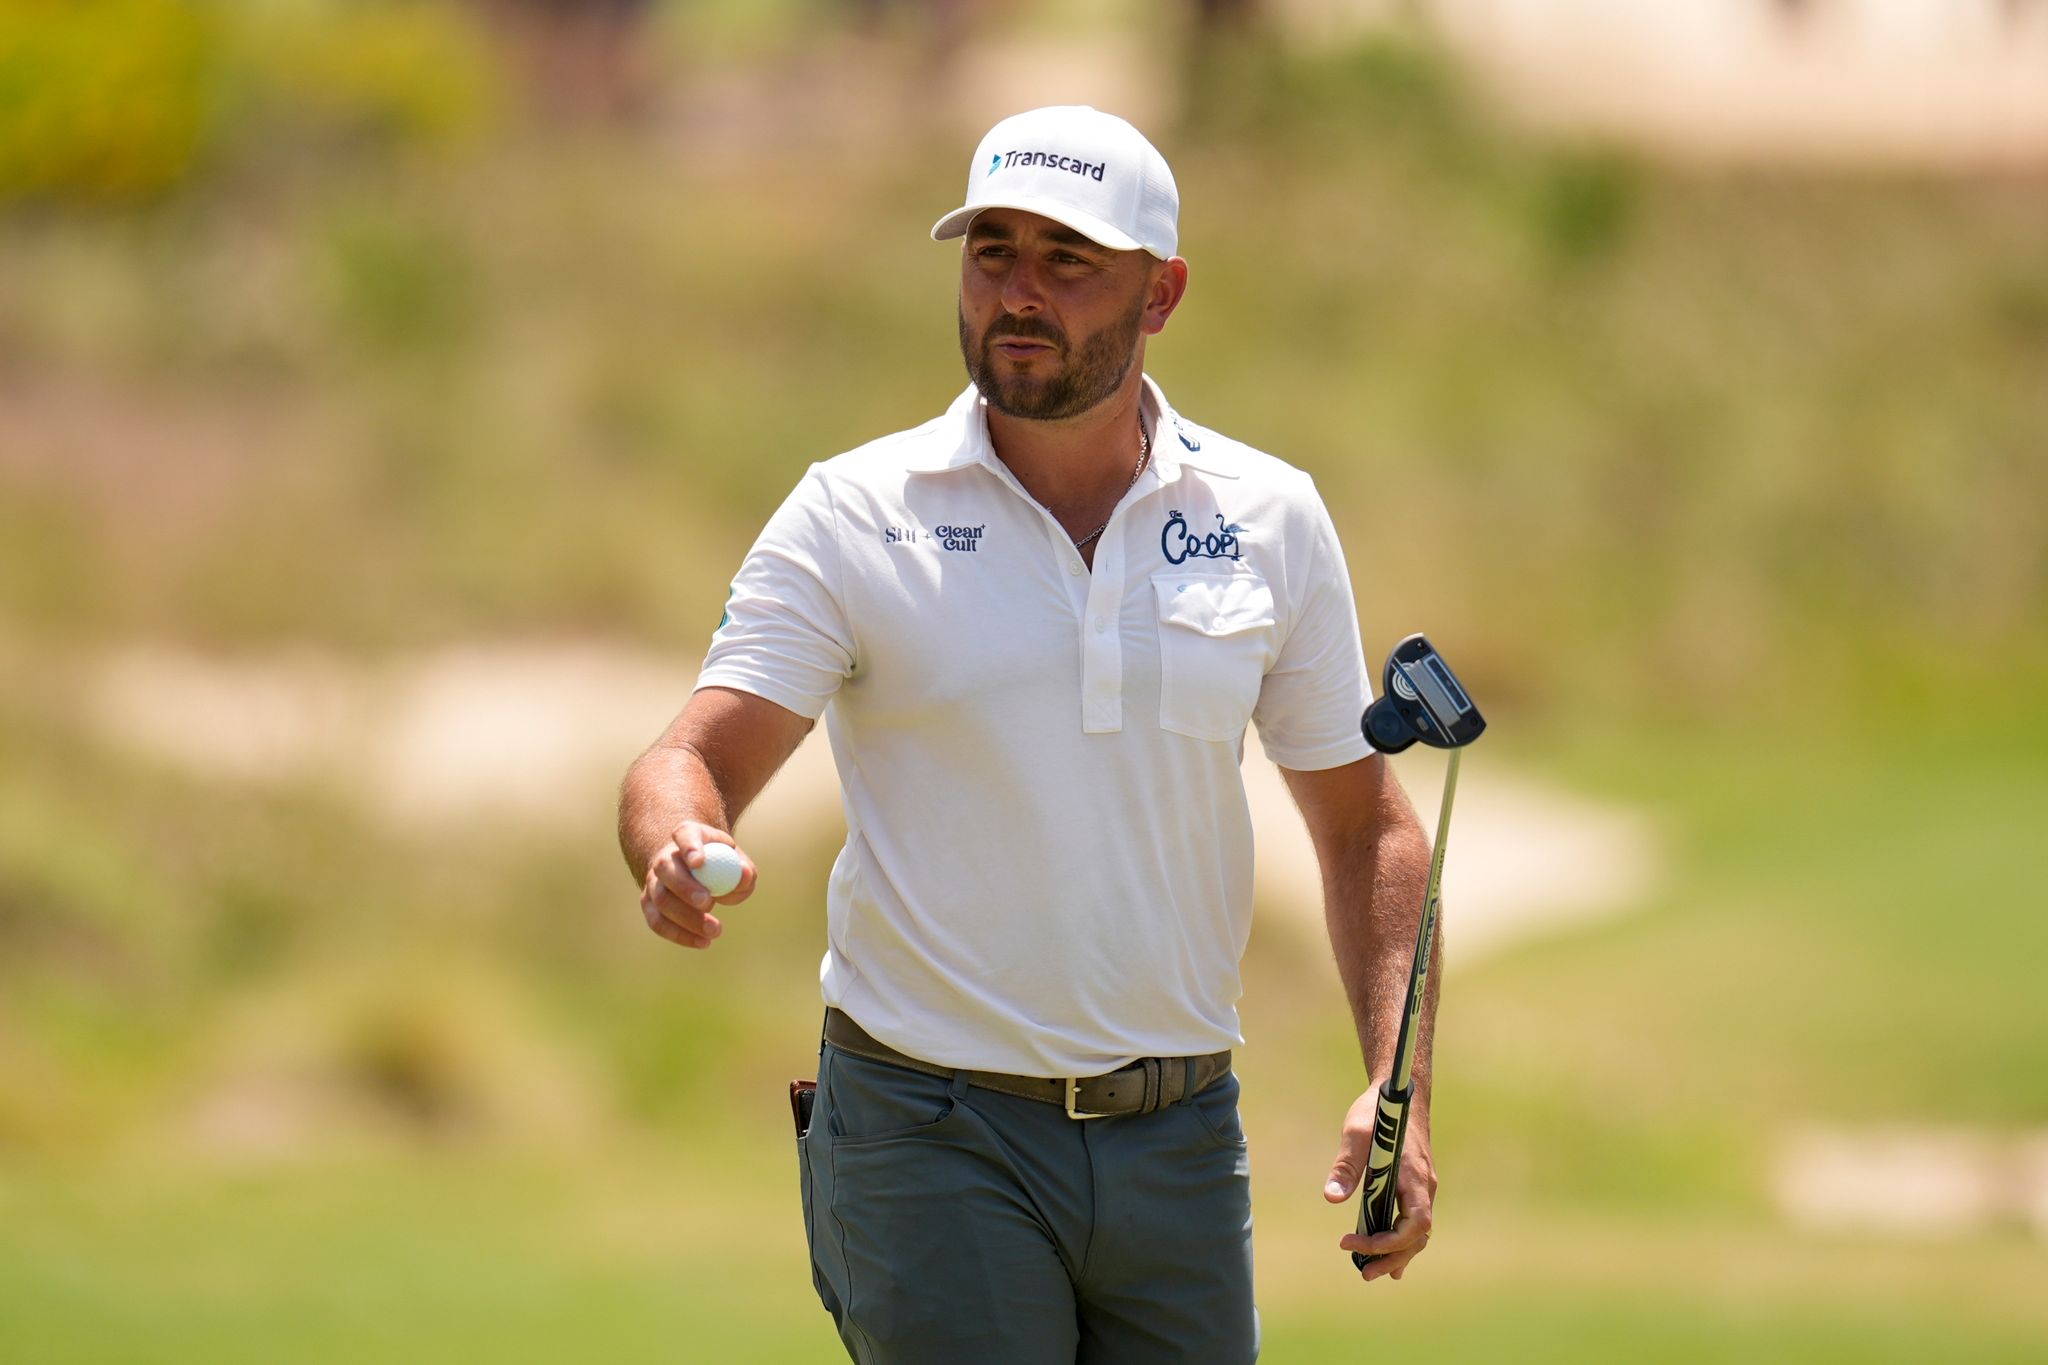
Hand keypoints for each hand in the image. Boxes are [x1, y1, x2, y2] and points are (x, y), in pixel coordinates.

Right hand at [640, 821, 757, 949]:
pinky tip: (702, 942)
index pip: (685, 835)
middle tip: (708, 903)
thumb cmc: (720, 863)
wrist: (694, 869)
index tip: (699, 862)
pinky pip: (657, 922)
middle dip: (685, 888)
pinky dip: (679, 935)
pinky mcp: (649, 904)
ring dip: (686, 918)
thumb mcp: (737, 861)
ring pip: (660, 899)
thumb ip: (744, 869)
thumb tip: (744, 875)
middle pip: (666, 869)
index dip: (689, 847)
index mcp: (688, 835)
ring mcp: (653, 881)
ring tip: (715, 930)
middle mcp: (665, 856)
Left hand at [1324, 1085, 1436, 1280]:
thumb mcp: (1357, 1132)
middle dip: (1391, 1257)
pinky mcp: (1415, 1187)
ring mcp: (1422, 1189)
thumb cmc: (1381, 1111)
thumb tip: (1332, 1198)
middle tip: (1363, 1273)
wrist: (1402, 1092)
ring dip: (1396, 1254)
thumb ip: (1346, 1166)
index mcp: (1415, 1177)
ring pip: (1417, 1233)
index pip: (1414, 1224)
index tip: (1352, 1241)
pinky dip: (1401, 1243)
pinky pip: (1413, 1223)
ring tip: (1370, 1272)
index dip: (1387, 1242)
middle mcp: (1425, 1187)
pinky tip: (1390, 1262)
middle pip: (1417, 1237)